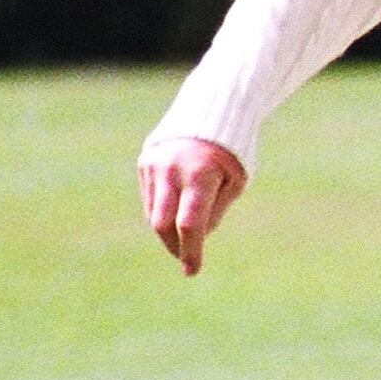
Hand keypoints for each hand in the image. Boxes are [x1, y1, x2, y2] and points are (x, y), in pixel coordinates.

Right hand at [137, 135, 247, 274]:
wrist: (210, 108)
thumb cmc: (232, 150)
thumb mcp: (235, 181)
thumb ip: (215, 210)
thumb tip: (196, 239)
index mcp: (200, 174)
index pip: (190, 224)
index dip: (191, 251)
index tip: (191, 271)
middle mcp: (172, 169)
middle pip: (163, 224)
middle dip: (173, 245)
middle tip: (185, 256)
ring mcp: (155, 164)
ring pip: (154, 212)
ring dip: (169, 228)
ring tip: (186, 229)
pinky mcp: (145, 161)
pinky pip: (151, 196)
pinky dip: (163, 208)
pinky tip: (179, 201)